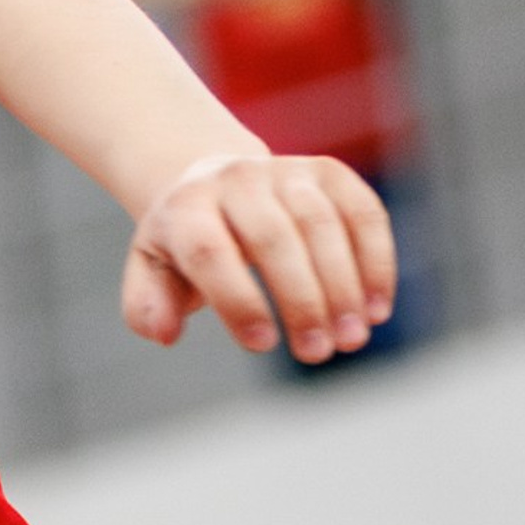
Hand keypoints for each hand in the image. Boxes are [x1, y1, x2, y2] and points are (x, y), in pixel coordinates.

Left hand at [122, 150, 395, 367]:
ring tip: (352, 340)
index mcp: (186, 207)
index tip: (261, 347)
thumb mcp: (152, 271)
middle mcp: (237, 180)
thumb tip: (164, 332)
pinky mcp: (328, 173)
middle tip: (318, 353)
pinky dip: (376, 260)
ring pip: (322, 224)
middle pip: (273, 238)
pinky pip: (362, 212)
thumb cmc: (183, 244)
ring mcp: (286, 171)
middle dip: (300, 300)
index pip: (209, 252)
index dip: (237, 300)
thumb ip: (147, 305)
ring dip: (343, 286)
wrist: (214, 181)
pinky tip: (378, 308)